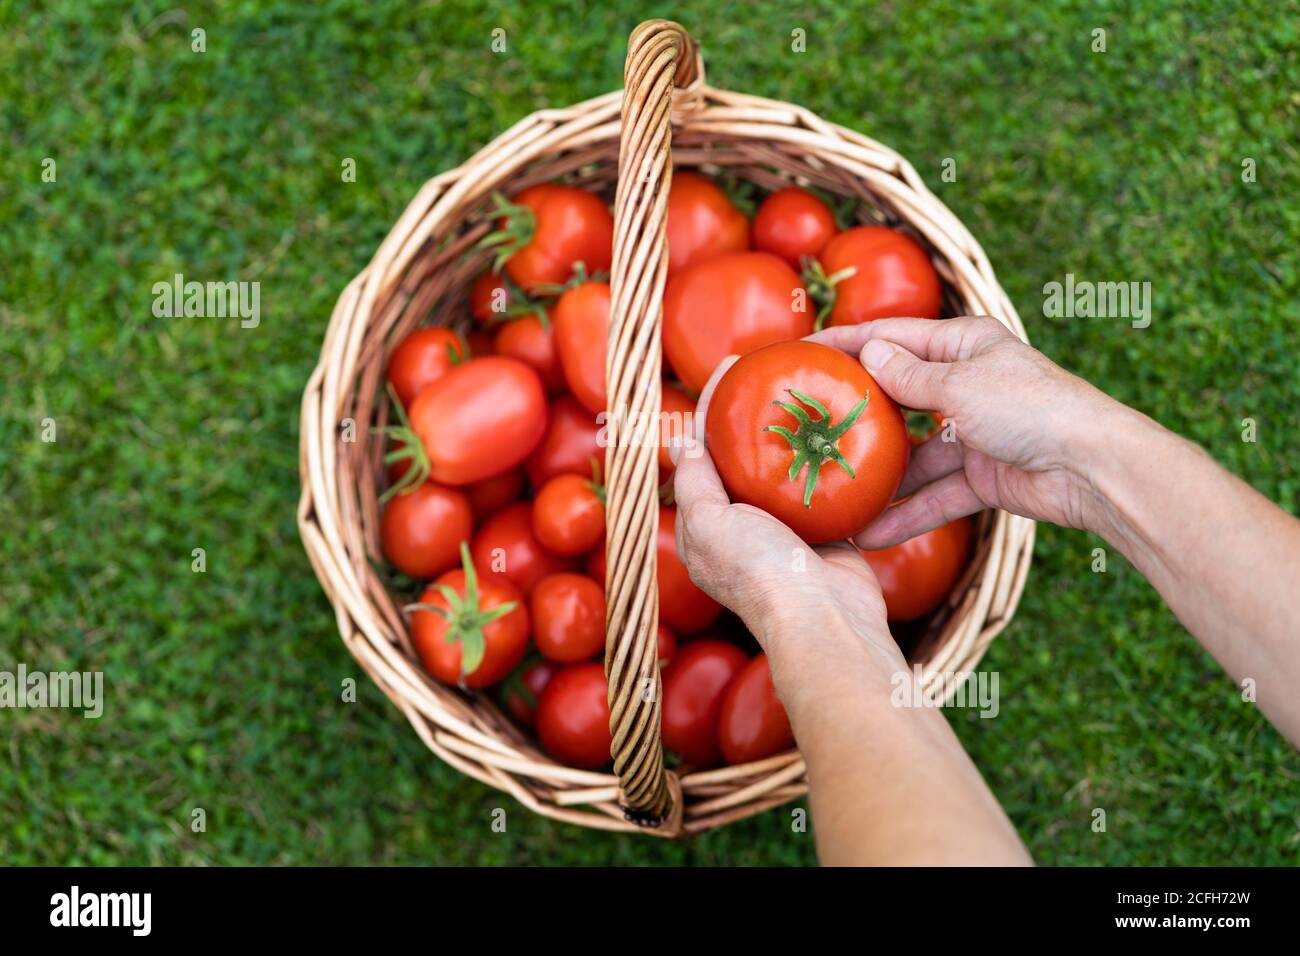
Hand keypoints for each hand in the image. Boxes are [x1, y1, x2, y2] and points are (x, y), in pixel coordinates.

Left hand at [671, 358, 900, 667]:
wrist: (826, 619)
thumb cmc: (759, 573)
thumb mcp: (710, 524)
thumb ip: (695, 483)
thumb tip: (683, 439)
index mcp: (707, 531)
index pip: (700, 456)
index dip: (710, 410)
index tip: (729, 367)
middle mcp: (744, 531)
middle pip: (743, 461)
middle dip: (753, 419)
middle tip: (771, 375)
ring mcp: (787, 532)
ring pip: (786, 472)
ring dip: (794, 436)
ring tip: (806, 391)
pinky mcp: (828, 534)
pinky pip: (826, 489)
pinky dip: (830, 461)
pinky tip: (839, 428)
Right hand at [808, 316, 1122, 547]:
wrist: (1094, 468)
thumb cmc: (1033, 408)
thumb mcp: (961, 385)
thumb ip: (909, 377)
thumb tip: (868, 352)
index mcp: (963, 345)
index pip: (890, 338)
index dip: (844, 344)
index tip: (799, 352)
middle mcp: (965, 385)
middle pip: (897, 397)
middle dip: (854, 414)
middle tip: (803, 425)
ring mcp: (972, 434)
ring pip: (912, 455)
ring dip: (877, 477)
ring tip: (830, 488)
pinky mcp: (982, 477)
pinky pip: (935, 495)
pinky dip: (908, 513)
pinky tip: (870, 532)